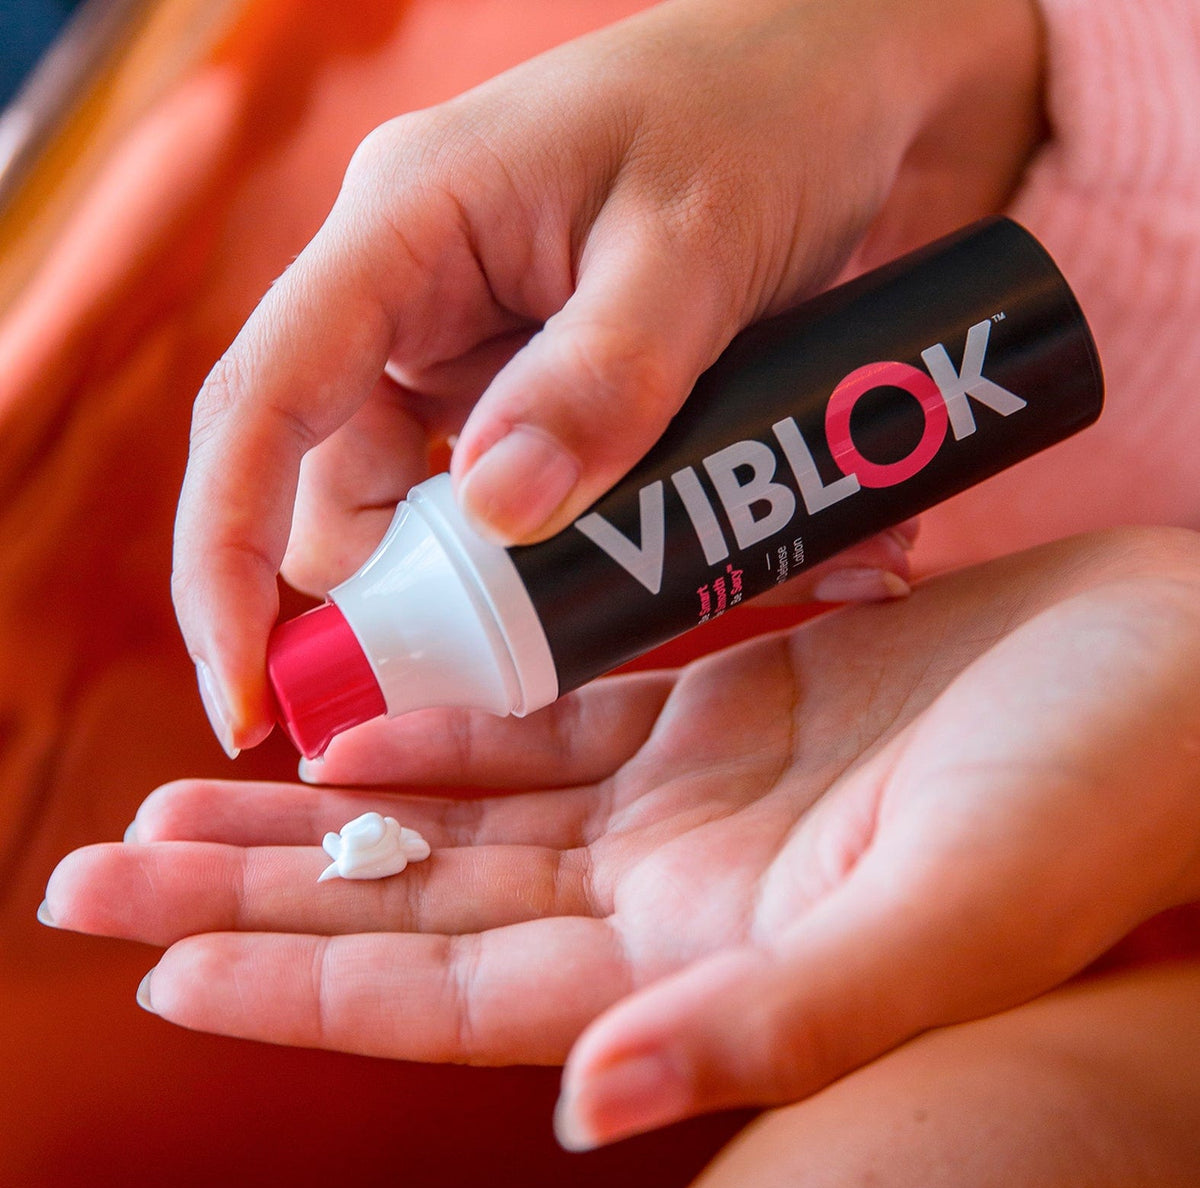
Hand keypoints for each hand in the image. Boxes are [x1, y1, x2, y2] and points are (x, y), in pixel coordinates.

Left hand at [48, 527, 1199, 1146]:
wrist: (1171, 677)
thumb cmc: (1104, 798)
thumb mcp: (952, 920)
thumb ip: (778, 1015)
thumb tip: (598, 1099)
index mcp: (708, 961)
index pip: (456, 987)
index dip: (305, 980)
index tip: (155, 968)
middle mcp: (677, 888)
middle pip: (423, 894)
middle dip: (261, 888)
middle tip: (98, 875)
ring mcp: (693, 791)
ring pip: (464, 802)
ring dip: (330, 796)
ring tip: (190, 790)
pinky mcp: (723, 698)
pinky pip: (550, 711)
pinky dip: (452, 708)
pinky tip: (360, 705)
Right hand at [171, 0, 1045, 750]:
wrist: (841, 87)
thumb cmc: (765, 116)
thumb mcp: (694, 246)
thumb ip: (604, 379)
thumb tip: (499, 515)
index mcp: (406, 225)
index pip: (258, 401)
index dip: (226, 558)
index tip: (247, 697)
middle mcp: (410, 289)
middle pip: (332, 476)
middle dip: (387, 592)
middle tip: (487, 675)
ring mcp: (467, 337)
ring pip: (420, 502)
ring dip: (488, 583)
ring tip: (609, 608)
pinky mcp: (525, 375)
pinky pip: (500, 490)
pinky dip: (548, 551)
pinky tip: (637, 560)